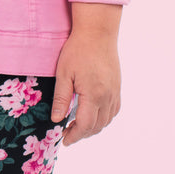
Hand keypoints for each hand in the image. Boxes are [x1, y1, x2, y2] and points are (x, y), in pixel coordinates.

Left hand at [49, 27, 121, 146]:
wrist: (98, 33)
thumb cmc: (78, 50)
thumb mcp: (64, 74)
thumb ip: (61, 99)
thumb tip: (57, 120)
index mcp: (94, 94)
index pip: (85, 125)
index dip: (74, 136)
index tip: (64, 140)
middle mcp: (108, 96)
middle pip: (97, 126)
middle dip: (82, 134)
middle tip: (67, 134)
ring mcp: (115, 92)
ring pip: (107, 120)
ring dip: (93, 128)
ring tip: (77, 126)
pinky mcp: (117, 87)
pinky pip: (114, 110)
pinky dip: (103, 118)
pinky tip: (92, 115)